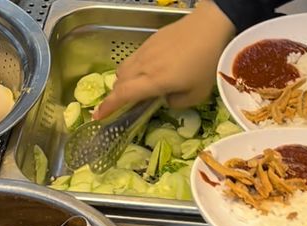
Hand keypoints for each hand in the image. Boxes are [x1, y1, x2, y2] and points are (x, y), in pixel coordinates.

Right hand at [94, 1, 234, 119]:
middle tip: (119, 105)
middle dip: (115, 96)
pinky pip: (132, 59)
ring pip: (123, 69)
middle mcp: (144, 66)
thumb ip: (177, 103)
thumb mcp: (197, 93)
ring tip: (133, 88)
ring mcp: (145, 51)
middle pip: (118, 82)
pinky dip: (131, 69)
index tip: (97, 116)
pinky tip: (145, 72)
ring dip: (122, 82)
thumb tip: (164, 100)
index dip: (108, 107)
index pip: (123, 95)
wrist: (209, 27)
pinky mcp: (149, 41)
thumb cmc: (206, 63)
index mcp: (154, 81)